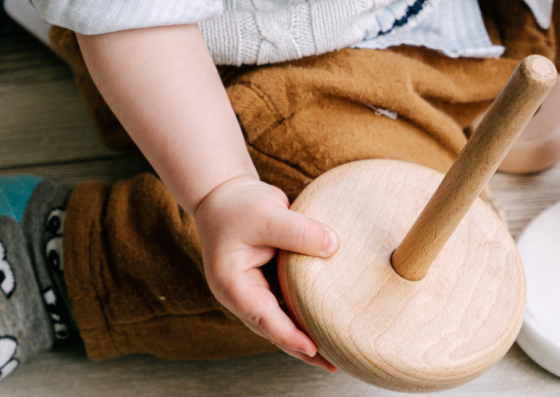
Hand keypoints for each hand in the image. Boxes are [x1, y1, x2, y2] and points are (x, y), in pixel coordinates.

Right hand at [193, 176, 341, 371]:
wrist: (223, 195)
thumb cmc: (238, 205)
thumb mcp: (268, 213)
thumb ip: (299, 231)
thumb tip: (334, 246)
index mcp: (233, 284)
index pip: (263, 317)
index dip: (289, 335)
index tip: (313, 348)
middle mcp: (242, 295)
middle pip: (274, 329)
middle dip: (302, 349)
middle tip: (333, 365)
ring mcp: (255, 292)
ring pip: (282, 321)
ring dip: (306, 336)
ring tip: (336, 353)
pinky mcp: (268, 284)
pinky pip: (288, 305)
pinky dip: (306, 315)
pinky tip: (327, 323)